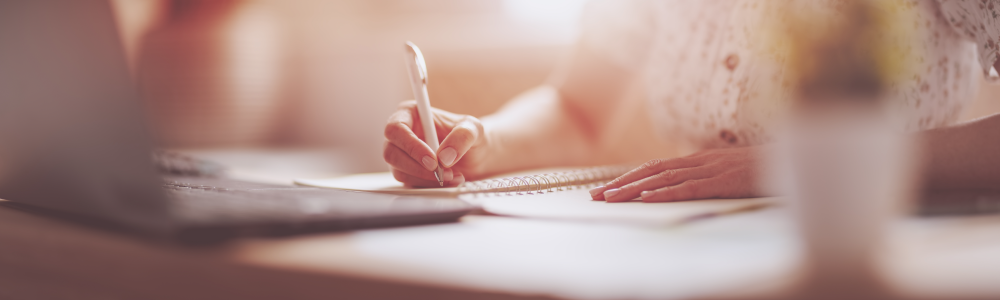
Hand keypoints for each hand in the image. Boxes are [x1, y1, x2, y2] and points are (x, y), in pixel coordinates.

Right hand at [383, 101, 488, 186]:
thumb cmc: (469, 136)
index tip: (432, 159)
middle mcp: (402, 134)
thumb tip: (444, 156)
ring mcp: (402, 154)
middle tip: (441, 172)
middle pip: (391, 152)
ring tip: (452, 175)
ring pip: (399, 171)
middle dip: (417, 166)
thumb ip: (462, 136)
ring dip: (426, 178)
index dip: (411, 146)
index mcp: (411, 114)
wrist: (475, 156)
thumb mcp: (473, 128)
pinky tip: (447, 181)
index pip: (396, 128)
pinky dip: (429, 185)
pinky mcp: (407, 172)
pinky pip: (409, 183)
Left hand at [589, 147, 765, 201]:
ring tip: (611, 198)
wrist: (798, 160)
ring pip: (663, 178)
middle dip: (621, 184)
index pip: (656, 168)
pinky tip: (647, 198)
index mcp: (700, 158)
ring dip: (634, 188)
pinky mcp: (723, 180)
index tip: (606, 189)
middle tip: (595, 196)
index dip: (629, 178)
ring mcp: (711, 168)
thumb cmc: (766, 169)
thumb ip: (709, 177)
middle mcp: (700, 160)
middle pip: (651, 171)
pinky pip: (689, 187)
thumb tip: (688, 187)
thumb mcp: (731, 172)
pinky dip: (665, 192)